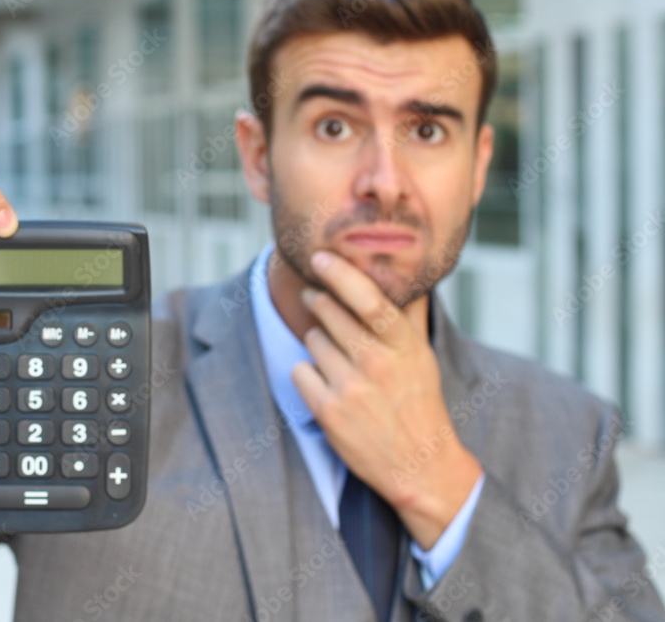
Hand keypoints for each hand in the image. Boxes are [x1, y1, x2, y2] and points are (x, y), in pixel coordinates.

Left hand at [290, 250, 481, 548]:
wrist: (420, 465)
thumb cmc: (419, 403)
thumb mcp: (423, 355)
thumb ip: (411, 313)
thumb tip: (409, 275)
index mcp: (404, 345)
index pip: (368, 299)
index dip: (340, 273)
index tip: (320, 258)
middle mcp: (377, 363)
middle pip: (330, 313)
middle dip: (318, 301)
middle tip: (317, 299)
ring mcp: (350, 388)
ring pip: (312, 339)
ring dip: (317, 341)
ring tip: (336, 356)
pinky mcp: (328, 411)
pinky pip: (300, 370)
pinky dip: (307, 372)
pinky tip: (326, 382)